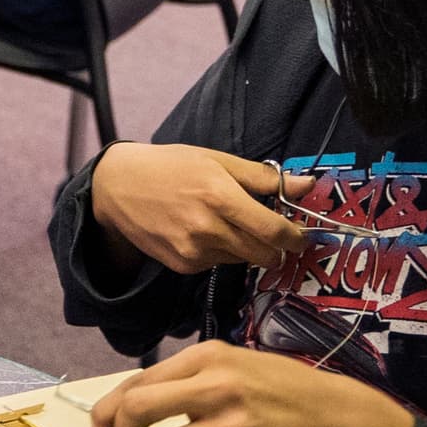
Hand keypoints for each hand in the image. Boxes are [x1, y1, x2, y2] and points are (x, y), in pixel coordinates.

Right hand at [88, 143, 300, 272]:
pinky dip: (219, 251)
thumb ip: (265, 177)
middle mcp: (207, 228)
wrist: (118, 187)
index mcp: (220, 197)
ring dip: (245, 247)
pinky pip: (217, 264)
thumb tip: (308, 185)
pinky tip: (201, 231)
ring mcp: (193, 251)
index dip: (296, 237)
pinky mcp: (182, 266)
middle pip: (264, 254)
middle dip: (275, 247)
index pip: (274, 231)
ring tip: (224, 222)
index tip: (302, 236)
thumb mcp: (218, 160)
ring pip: (242, 260)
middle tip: (271, 231)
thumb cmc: (171, 166)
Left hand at [93, 341, 413, 426]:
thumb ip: (183, 378)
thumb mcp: (232, 364)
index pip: (137, 383)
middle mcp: (218, 387)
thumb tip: (125, 403)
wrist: (336, 416)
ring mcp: (233, 426)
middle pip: (137, 411)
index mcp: (209, 357)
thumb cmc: (280, 390)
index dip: (108, 409)